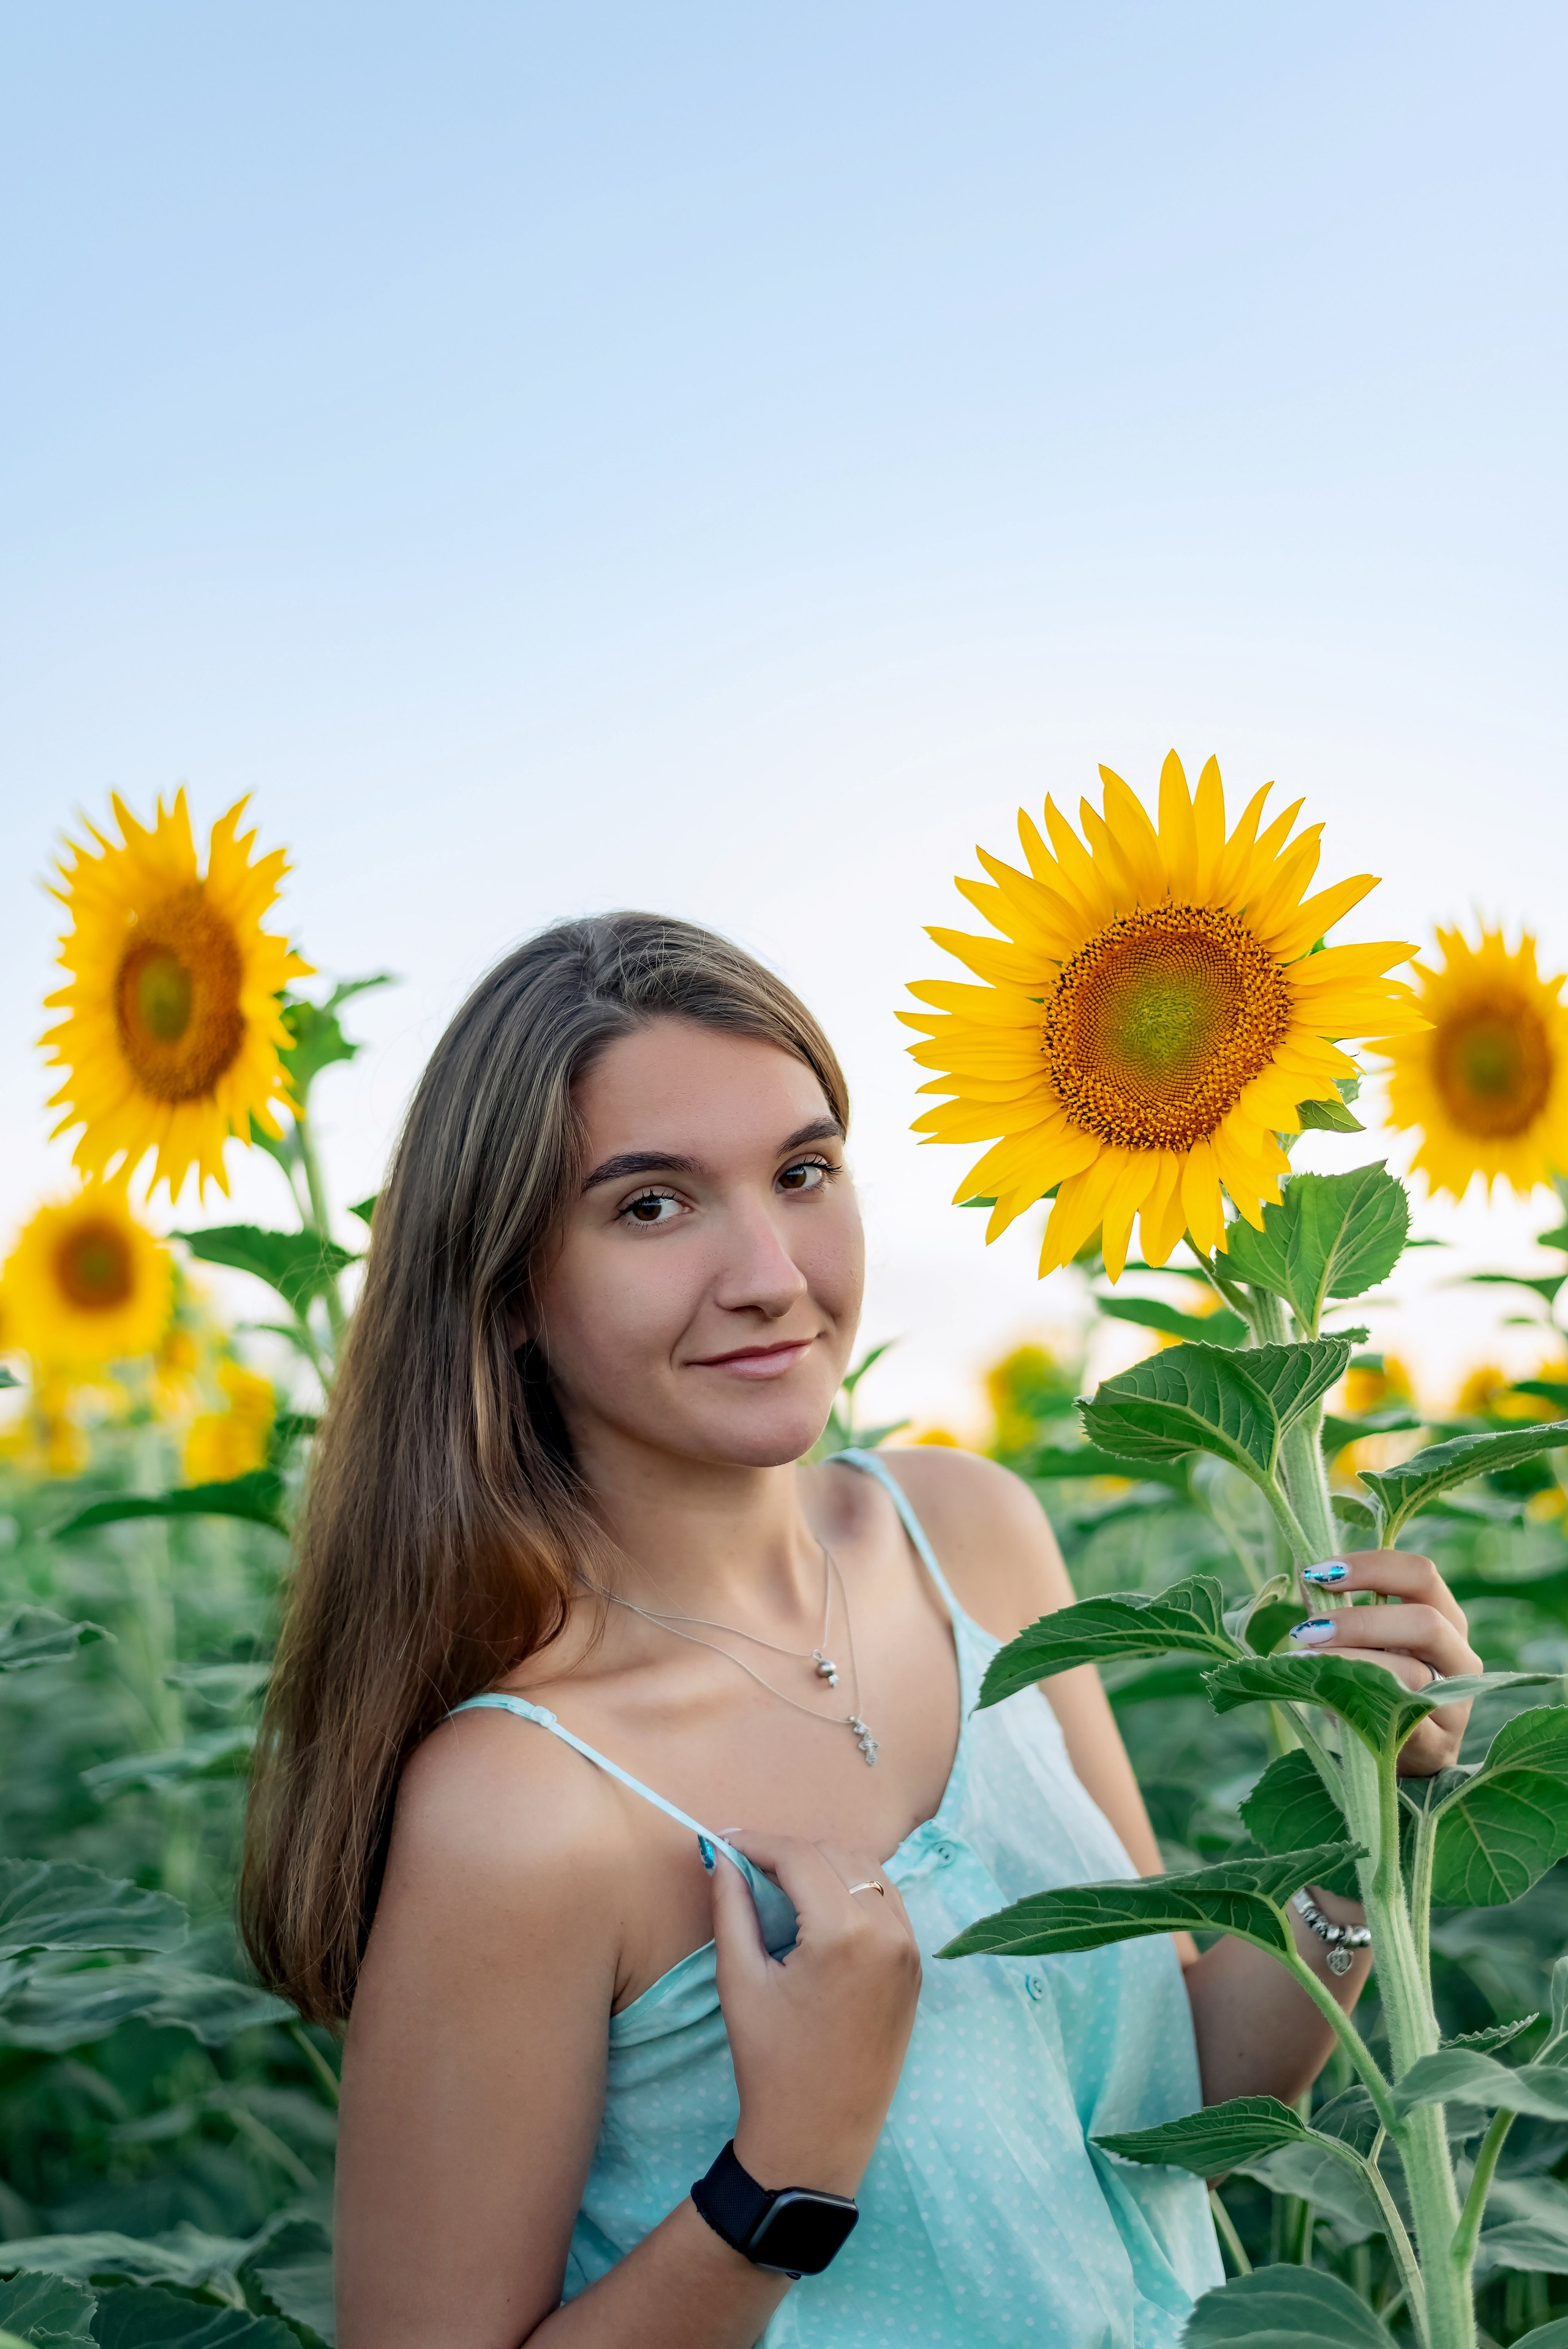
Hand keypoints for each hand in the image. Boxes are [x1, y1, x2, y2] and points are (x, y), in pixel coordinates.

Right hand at [709, 1830, 920, 2200]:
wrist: (818, 2138)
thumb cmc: (771, 2064)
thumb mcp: (740, 1981)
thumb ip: (731, 1907)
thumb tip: (721, 1855)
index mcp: (845, 1933)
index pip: (800, 1857)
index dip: (759, 1843)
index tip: (726, 1842)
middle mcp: (889, 1931)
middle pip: (835, 1855)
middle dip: (789, 1854)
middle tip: (748, 1868)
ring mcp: (910, 1949)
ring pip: (867, 1872)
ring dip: (824, 1867)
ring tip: (781, 1885)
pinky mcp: (916, 1968)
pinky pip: (887, 1902)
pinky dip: (854, 1890)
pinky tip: (821, 1909)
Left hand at [1291, 1549, 1482, 1776]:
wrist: (1398, 1754)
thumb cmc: (1377, 1686)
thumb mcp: (1363, 1643)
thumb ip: (1340, 1610)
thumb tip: (1306, 1574)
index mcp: (1445, 1618)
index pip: (1422, 1574)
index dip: (1370, 1566)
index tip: (1318, 1572)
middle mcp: (1459, 1656)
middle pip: (1426, 1621)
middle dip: (1360, 1621)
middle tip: (1309, 1629)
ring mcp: (1456, 1702)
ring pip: (1414, 1673)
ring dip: (1353, 1662)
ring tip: (1306, 1661)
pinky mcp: (1439, 1744)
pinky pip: (1404, 1720)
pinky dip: (1360, 1703)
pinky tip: (1325, 1697)